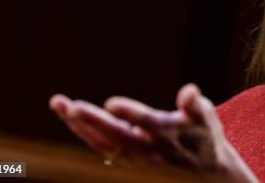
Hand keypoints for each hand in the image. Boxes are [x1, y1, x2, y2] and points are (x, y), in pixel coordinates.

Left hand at [49, 84, 257, 182]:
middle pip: (117, 136)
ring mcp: (134, 157)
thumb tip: (190, 91)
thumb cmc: (204, 137)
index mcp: (170, 135)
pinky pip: (98, 145)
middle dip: (93, 122)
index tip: (111, 103)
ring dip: (79, 124)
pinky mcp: (124, 158)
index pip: (148, 124)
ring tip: (58, 102)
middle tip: (71, 106)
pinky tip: (67, 113)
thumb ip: (195, 105)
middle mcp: (149, 150)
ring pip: (101, 143)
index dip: (131, 114)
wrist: (202, 174)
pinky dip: (82, 130)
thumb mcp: (206, 119)